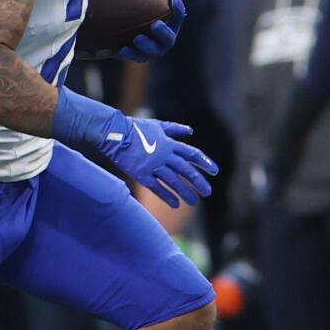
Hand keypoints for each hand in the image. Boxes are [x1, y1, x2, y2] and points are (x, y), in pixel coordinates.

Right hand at [95, 113, 216, 208]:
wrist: (113, 133)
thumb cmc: (134, 127)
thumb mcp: (157, 125)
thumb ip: (174, 129)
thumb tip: (190, 131)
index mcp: (169, 143)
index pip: (192, 154)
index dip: (205, 162)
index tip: (215, 171)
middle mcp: (164, 155)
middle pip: (186, 170)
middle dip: (198, 182)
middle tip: (207, 192)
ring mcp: (153, 166)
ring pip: (173, 181)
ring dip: (185, 192)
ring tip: (194, 202)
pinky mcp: (141, 174)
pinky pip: (157, 187)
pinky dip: (167, 196)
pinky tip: (175, 204)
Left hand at [119, 0, 184, 62]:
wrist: (121, 36)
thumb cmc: (137, 15)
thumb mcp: (143, 4)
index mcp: (168, 26)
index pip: (177, 17)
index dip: (178, 8)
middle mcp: (163, 41)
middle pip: (168, 39)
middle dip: (163, 33)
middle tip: (155, 25)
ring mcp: (151, 51)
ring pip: (153, 52)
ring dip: (146, 45)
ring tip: (137, 38)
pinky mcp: (138, 57)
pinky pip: (136, 58)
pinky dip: (130, 54)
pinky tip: (123, 49)